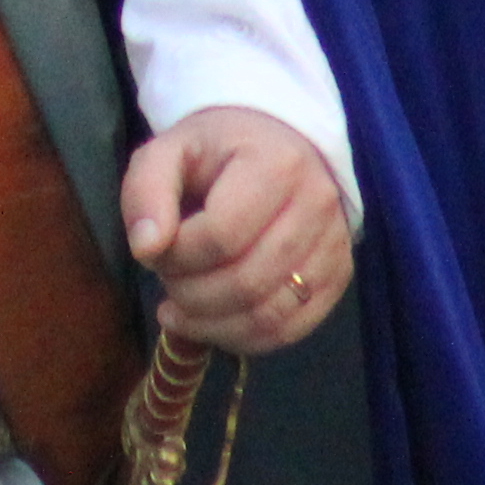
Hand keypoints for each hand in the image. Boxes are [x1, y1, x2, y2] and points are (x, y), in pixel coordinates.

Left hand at [123, 107, 355, 354]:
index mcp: (275, 164)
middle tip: (167, 280)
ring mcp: (335, 245)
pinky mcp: (338, 277)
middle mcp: (317, 204)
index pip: (221, 235)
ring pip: (270, 315)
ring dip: (212, 324)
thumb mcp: (169, 152)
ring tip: (181, 306)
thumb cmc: (217, 152)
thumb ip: (147, 192)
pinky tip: (211, 323)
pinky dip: (242, 338)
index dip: (178, 256)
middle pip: (246, 281)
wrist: (276, 147)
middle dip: (190, 294)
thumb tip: (146, 249)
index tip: (157, 250)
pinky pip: (290, 330)